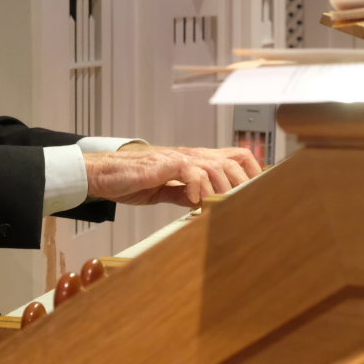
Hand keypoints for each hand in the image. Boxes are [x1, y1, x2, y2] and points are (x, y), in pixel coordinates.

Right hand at [83, 145, 261, 206]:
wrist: (102, 174)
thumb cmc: (130, 179)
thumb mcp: (165, 189)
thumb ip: (186, 193)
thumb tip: (205, 203)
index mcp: (193, 160)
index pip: (236, 157)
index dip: (254, 173)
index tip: (260, 194)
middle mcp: (189, 155)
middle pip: (235, 160)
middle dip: (246, 184)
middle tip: (246, 206)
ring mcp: (177, 158)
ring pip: (217, 167)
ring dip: (224, 190)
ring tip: (221, 207)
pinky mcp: (163, 164)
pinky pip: (191, 172)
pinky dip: (199, 188)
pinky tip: (195, 202)